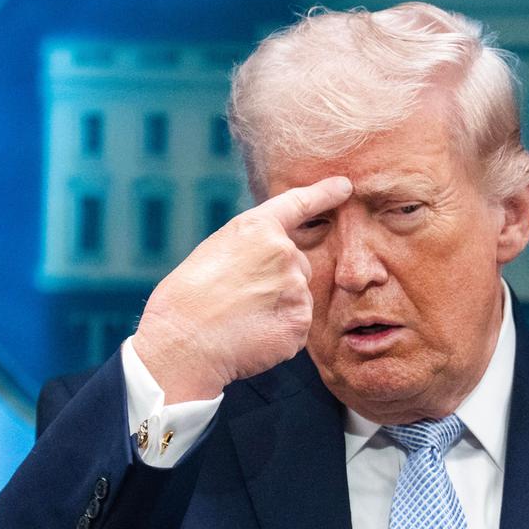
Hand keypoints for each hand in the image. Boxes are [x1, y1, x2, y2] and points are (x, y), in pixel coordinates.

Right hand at [132, 175, 352, 402]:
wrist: (184, 342)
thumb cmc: (187, 299)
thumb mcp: (215, 252)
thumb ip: (252, 247)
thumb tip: (275, 261)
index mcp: (257, 228)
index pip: (299, 203)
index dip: (325, 193)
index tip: (344, 186)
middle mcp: (283, 252)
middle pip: (299, 263)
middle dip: (278, 279)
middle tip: (240, 298)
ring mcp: (295, 288)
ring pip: (298, 296)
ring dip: (278, 307)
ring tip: (240, 318)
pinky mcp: (300, 322)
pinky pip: (297, 325)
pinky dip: (278, 333)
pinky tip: (251, 335)